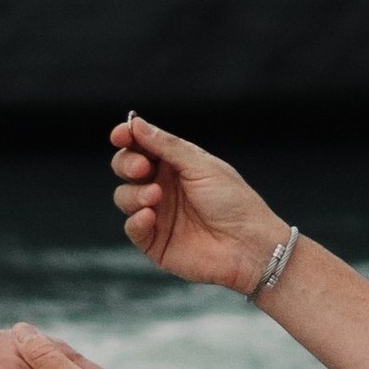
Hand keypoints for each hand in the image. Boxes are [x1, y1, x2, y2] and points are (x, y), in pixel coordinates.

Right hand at [109, 113, 282, 296]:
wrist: (248, 245)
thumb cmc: (233, 201)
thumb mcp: (201, 166)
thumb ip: (166, 146)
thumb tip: (136, 123)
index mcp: (175, 164)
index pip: (141, 145)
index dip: (127, 137)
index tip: (120, 134)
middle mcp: (163, 186)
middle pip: (126, 167)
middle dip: (127, 163)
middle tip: (142, 168)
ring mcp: (157, 213)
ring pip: (124, 196)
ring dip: (134, 193)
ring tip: (155, 196)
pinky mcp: (154, 241)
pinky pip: (131, 227)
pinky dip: (135, 220)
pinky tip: (148, 216)